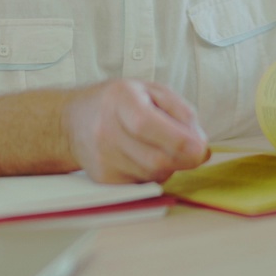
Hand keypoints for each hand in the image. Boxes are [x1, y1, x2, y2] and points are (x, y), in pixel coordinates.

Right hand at [62, 79, 208, 183]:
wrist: (73, 122)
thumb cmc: (120, 103)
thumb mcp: (152, 91)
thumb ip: (182, 113)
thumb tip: (201, 148)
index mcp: (120, 99)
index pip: (147, 125)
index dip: (178, 140)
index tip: (200, 147)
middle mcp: (105, 130)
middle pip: (155, 159)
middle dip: (184, 159)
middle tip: (193, 150)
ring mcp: (102, 158)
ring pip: (153, 175)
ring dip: (169, 166)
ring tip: (161, 147)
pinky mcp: (104, 179)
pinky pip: (143, 184)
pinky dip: (154, 174)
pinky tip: (145, 158)